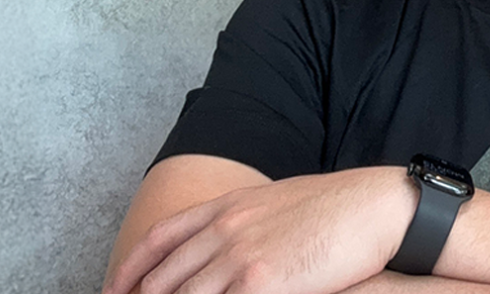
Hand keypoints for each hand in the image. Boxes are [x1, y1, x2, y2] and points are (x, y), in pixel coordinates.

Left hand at [104, 166, 416, 293]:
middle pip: (163, 276)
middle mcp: (225, 229)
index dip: (130, 267)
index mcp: (228, 206)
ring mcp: (239, 256)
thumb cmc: (339, 209)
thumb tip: (230, 244)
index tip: (114, 289)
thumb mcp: (280, 204)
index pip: (161, 238)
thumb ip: (247, 223)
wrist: (375, 207)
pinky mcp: (261, 283)